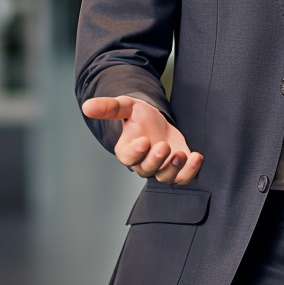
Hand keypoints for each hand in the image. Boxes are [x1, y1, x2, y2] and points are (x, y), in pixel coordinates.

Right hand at [81, 95, 202, 184]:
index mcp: (127, 150)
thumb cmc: (139, 116)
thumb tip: (86, 106)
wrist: (158, 123)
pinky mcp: (179, 169)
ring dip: (174, 168)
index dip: (135, 152)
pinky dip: (191, 172)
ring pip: (165, 177)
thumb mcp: (126, 106)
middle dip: (156, 160)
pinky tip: (197, 157)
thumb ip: (109, 107)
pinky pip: (183, 178)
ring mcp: (161, 168)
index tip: (144, 141)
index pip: (128, 157)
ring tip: (181, 154)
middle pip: (147, 170)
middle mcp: (143, 163)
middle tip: (164, 146)